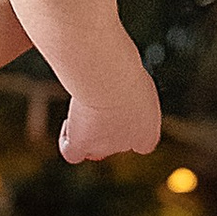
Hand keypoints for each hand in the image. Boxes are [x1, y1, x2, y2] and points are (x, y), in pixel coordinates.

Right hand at [51, 23, 162, 164]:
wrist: (109, 73)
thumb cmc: (122, 64)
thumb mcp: (134, 70)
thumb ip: (129, 79)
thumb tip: (122, 63)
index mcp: (149, 132)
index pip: (141, 143)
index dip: (129, 129)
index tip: (121, 110)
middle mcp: (129, 144)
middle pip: (115, 144)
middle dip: (107, 127)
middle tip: (98, 102)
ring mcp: (106, 147)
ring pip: (93, 149)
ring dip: (86, 131)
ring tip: (82, 109)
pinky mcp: (83, 144)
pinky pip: (71, 152)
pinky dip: (67, 141)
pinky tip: (67, 124)